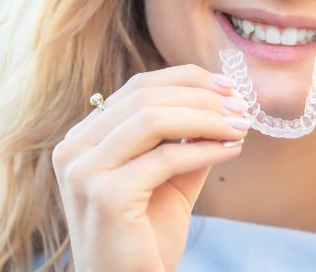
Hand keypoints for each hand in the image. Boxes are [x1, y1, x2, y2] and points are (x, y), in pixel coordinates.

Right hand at [52, 65, 250, 270]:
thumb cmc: (146, 235)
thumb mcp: (169, 176)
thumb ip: (187, 139)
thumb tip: (225, 103)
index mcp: (83, 138)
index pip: (138, 87)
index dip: (187, 79)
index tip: (229, 86)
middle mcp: (73, 149)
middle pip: (145, 96)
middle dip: (202, 97)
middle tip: (242, 107)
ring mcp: (84, 172)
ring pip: (154, 119)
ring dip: (207, 118)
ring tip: (240, 126)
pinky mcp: (106, 196)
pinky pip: (166, 157)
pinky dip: (205, 149)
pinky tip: (231, 151)